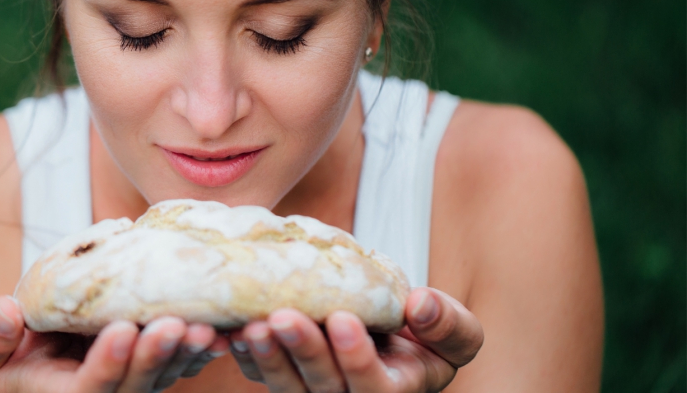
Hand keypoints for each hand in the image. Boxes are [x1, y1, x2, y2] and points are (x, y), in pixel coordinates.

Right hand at [0, 296, 229, 391]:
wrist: (39, 357)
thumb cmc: (7, 358)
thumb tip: (5, 312)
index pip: (90, 391)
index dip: (107, 364)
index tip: (121, 330)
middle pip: (135, 388)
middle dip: (154, 357)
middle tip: (173, 324)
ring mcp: (134, 388)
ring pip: (164, 377)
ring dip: (185, 352)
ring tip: (205, 325)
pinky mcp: (154, 371)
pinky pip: (181, 364)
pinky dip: (201, 349)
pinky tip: (225, 329)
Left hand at [228, 288, 483, 391]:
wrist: (390, 336)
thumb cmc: (426, 336)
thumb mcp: (454, 333)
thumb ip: (447, 324)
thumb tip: (420, 304)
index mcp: (393, 391)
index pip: (373, 387)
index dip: (357, 358)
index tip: (344, 320)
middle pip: (324, 387)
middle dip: (304, 352)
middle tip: (284, 318)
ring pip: (287, 386)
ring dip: (269, 357)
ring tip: (254, 326)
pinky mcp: (285, 379)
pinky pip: (262, 375)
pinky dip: (247, 356)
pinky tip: (233, 332)